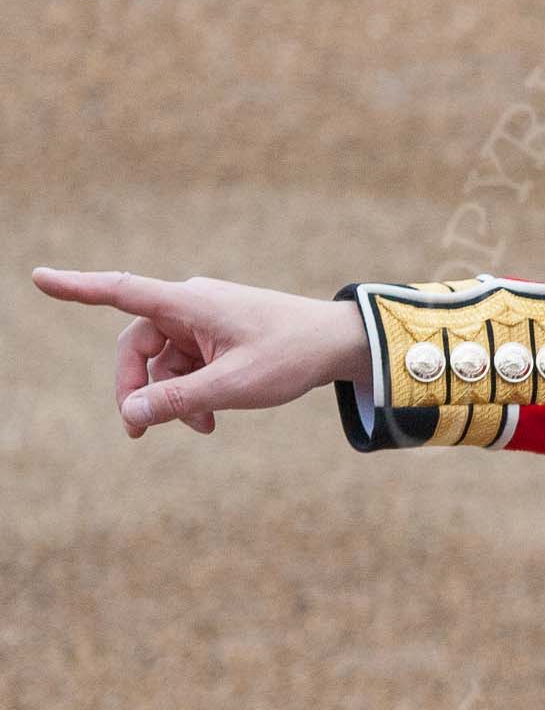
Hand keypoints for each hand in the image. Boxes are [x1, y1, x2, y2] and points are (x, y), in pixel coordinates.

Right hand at [31, 268, 372, 437]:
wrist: (340, 345)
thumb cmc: (292, 356)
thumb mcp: (235, 385)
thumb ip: (182, 399)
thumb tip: (133, 413)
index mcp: (190, 303)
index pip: (121, 292)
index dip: (78, 288)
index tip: (39, 278)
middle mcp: (191, 304)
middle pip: (138, 346)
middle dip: (137, 388)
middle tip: (138, 431)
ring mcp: (205, 320)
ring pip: (164, 361)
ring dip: (172, 396)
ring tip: (201, 428)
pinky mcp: (218, 335)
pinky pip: (187, 364)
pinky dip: (192, 391)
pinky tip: (210, 420)